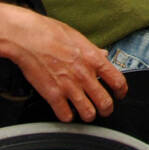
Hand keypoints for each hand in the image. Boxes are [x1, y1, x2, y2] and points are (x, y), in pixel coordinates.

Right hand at [0, 0, 127, 121]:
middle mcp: (84, 75)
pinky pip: (66, 116)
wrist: (26, 37)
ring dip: (88, 115)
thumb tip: (104, 55)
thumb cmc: (50, 33)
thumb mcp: (78, 37)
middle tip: (104, 109)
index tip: (119, 94)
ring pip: (88, 113)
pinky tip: (66, 111)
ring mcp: (69, 86)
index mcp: (93, 59)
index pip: (118, 81)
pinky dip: (68, 117)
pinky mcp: (52, 95)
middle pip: (105, 103)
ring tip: (86, 112)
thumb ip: (93, 50)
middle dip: (107, 109)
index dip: (121, 92)